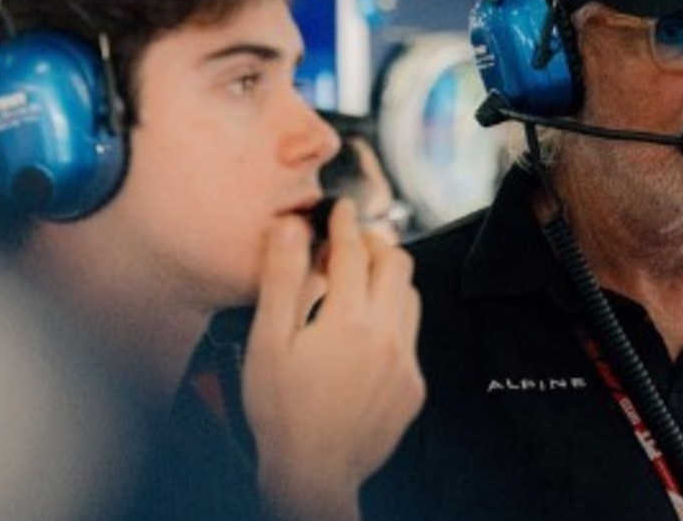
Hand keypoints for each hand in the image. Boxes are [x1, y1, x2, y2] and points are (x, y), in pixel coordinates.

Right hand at [242, 199, 424, 520]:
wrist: (312, 474)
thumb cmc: (281, 411)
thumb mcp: (269, 342)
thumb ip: (282, 279)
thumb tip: (290, 228)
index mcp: (350, 322)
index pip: (354, 252)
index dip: (346, 223)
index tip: (342, 208)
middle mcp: (387, 338)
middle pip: (398, 265)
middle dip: (376, 244)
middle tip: (352, 241)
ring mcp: (406, 364)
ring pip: (410, 298)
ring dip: (388, 280)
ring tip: (359, 282)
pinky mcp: (414, 387)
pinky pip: (411, 337)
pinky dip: (392, 320)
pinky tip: (365, 332)